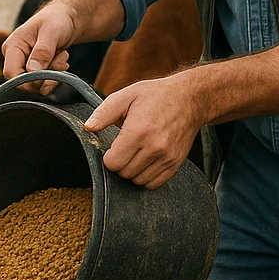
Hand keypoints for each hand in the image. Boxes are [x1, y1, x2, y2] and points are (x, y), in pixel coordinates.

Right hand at [2, 2, 74, 93]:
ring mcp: (25, 64)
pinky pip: (43, 83)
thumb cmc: (57, 19)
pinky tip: (61, 60)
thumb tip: (32, 71)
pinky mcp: (35, 70)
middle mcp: (15, 58)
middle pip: (23, 82)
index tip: (48, 74)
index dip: (28, 80)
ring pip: (36, 84)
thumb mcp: (51, 31)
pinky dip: (56, 75)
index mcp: (13, 46)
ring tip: (62, 56)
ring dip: (53, 75)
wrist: (67, 18)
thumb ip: (42, 51)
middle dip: (45, 77)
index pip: (11, 73)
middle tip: (60, 60)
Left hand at [84, 74, 203, 188]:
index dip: (108, 156)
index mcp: (138, 131)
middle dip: (120, 163)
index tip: (114, 145)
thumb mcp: (126, 95)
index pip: (112, 163)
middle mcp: (154, 147)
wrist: (189, 99)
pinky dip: (146, 176)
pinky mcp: (176, 163)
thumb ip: (104, 112)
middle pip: (124, 173)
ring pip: (138, 181)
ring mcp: (167, 157)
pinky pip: (154, 184)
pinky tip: (146, 160)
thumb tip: (88, 127)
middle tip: (125, 147)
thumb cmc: (156, 95)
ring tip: (136, 152)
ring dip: (132, 170)